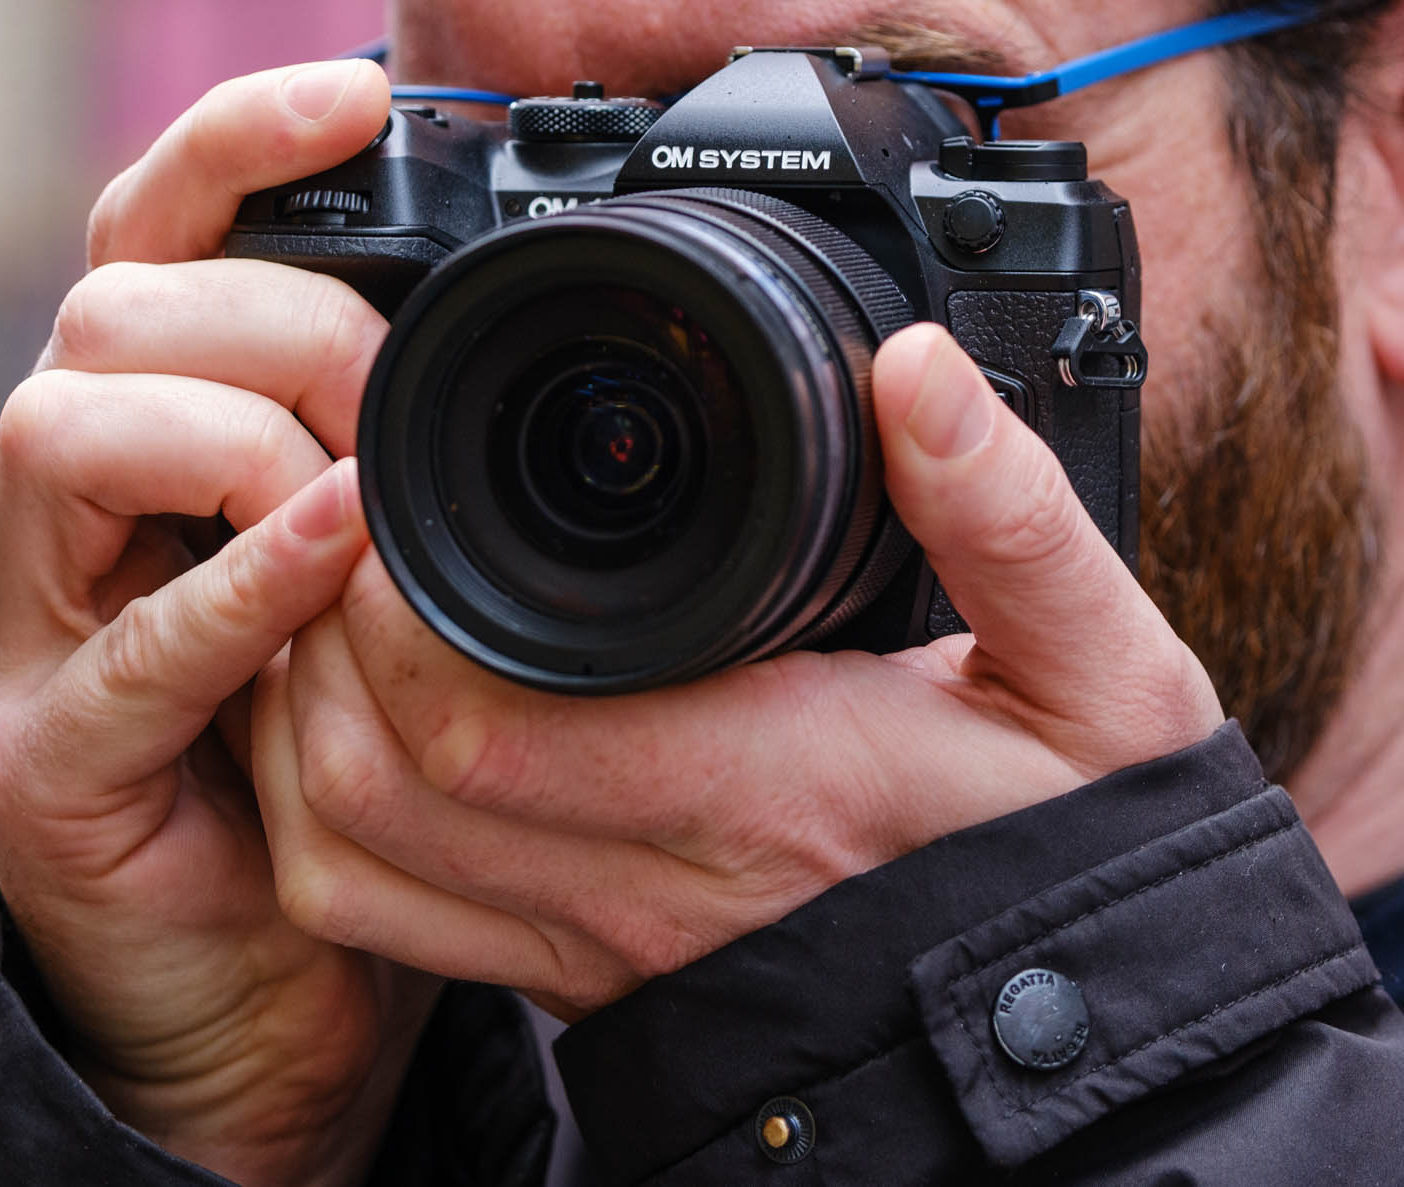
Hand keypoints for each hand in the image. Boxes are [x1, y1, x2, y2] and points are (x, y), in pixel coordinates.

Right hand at [0, 59, 430, 1185]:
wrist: (263, 969)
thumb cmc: (331, 735)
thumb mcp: (376, 551)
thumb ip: (400, 434)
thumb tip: (527, 302)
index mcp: (146, 423)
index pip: (148, 232)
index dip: (236, 143)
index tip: (363, 92)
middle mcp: (58, 502)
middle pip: (107, 307)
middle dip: (274, 317)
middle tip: (397, 385)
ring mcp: (24, 628)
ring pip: (62, 431)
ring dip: (237, 432)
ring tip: (358, 486)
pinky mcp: (35, 761)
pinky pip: (125, 650)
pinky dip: (238, 586)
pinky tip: (334, 545)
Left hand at [256, 323, 1224, 1014]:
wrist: (1087, 1036)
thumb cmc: (1085, 844)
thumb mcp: (1097, 668)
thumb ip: (1010, 514)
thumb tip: (917, 368)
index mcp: (764, 788)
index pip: (481, 709)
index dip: (390, 596)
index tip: (395, 475)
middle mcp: (653, 888)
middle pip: (375, 777)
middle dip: (321, 630)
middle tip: (351, 501)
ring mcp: (602, 950)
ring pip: (354, 854)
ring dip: (306, 713)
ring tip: (340, 582)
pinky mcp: (580, 979)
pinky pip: (389, 916)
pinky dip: (329, 811)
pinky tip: (359, 706)